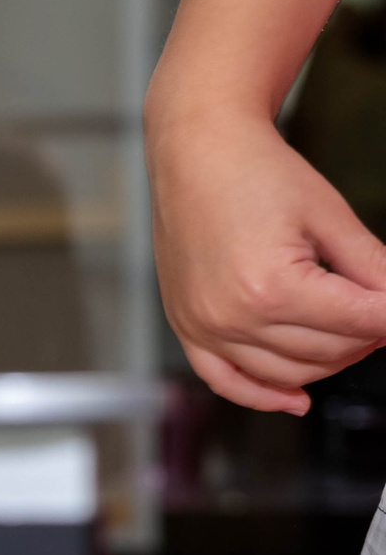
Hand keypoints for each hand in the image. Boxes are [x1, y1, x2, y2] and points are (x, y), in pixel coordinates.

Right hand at [150, 109, 385, 412]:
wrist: (195, 154)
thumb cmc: (255, 173)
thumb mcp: (329, 216)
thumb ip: (371, 268)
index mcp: (270, 287)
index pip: (359, 322)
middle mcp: (232, 317)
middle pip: (328, 352)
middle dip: (367, 335)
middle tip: (378, 308)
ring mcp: (205, 328)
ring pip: (289, 373)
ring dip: (330, 360)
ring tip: (350, 332)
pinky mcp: (188, 328)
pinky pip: (228, 381)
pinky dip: (263, 396)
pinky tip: (296, 400)